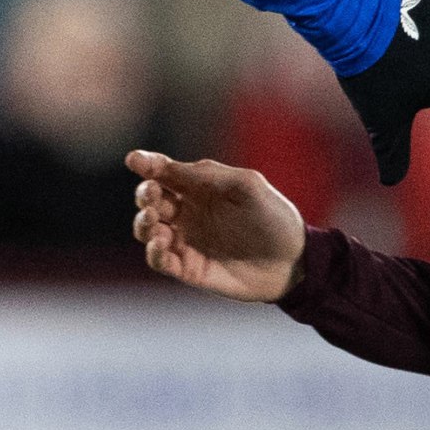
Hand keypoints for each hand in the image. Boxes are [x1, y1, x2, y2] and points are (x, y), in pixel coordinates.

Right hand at [126, 150, 305, 302]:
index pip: (164, 172)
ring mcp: (186, 240)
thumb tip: (166, 168)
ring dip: (144, 224)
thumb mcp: (247, 186)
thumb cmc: (274, 217)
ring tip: (155, 223)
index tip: (135, 160)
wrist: (294, 261)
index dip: (146, 164)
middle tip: (152, 196)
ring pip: (148, 230)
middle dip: (144, 195)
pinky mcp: (189, 269)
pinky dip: (154, 253)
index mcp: (200, 187)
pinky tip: (160, 245)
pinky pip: (160, 261)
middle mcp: (188, 212)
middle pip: (150, 200)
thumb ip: (208, 175)